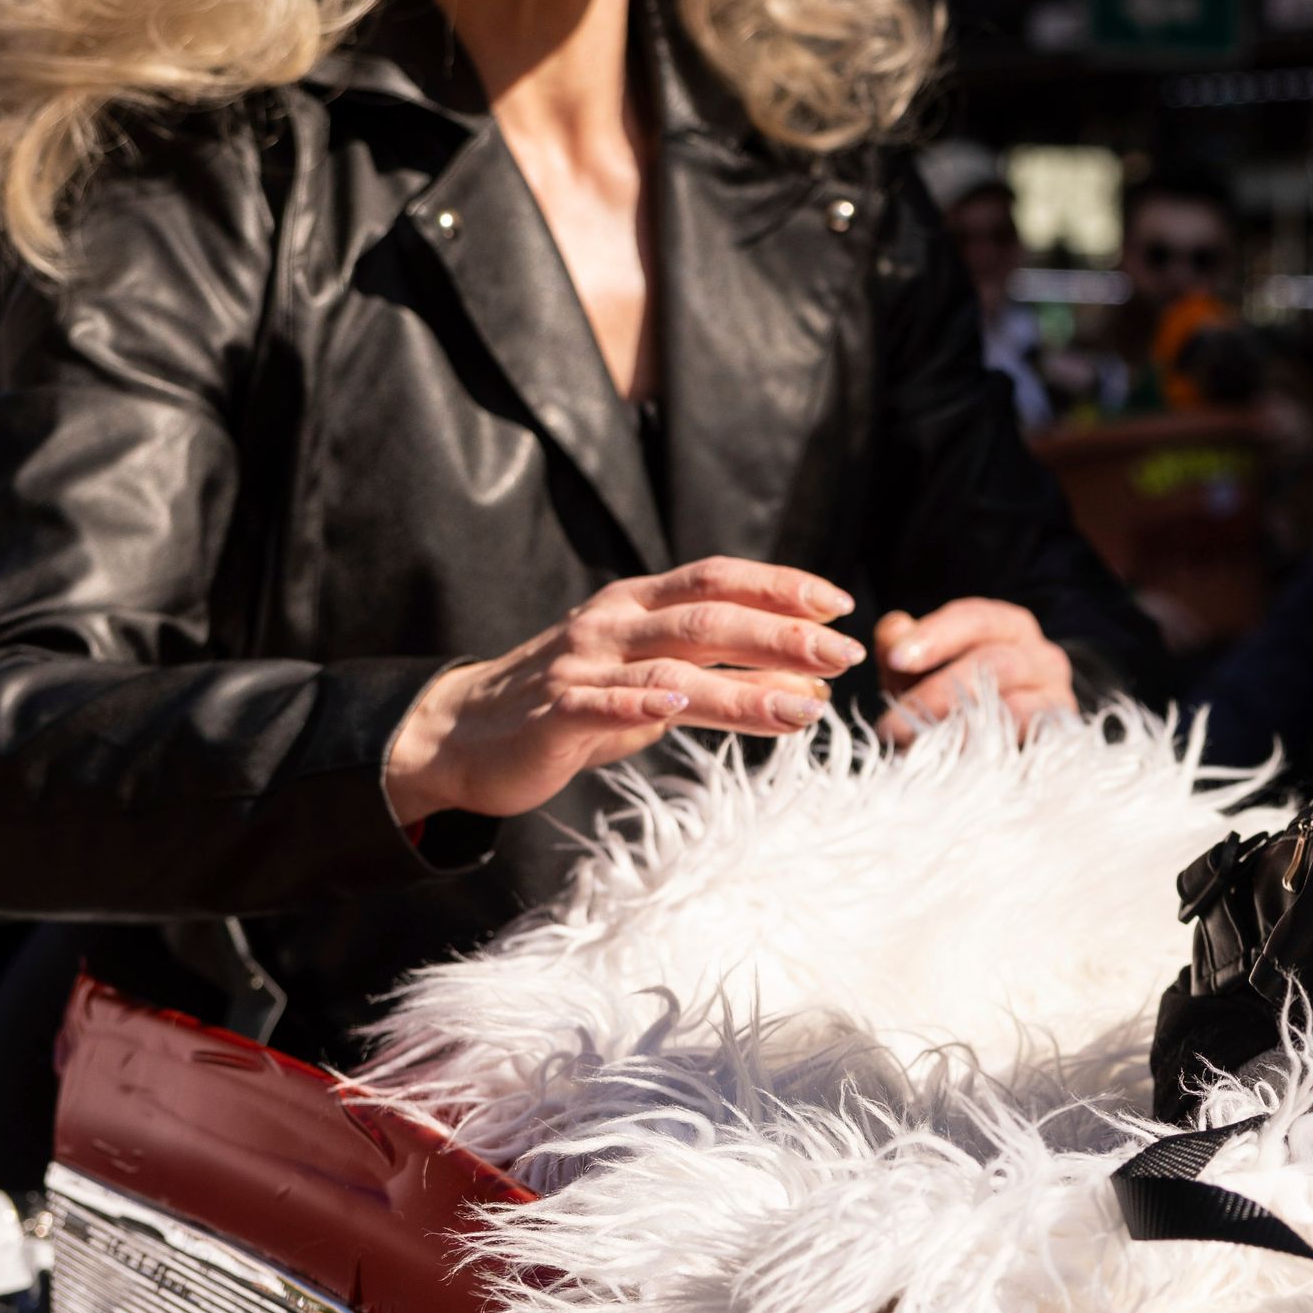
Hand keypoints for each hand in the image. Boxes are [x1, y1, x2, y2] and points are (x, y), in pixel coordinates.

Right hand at [384, 559, 862, 824]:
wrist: (468, 733)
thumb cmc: (575, 705)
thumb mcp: (656, 686)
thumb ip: (723, 680)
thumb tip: (809, 688)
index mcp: (639, 603)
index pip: (719, 578)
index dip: (780, 585)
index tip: (839, 604)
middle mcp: (613, 621)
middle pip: (709, 617)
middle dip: (782, 635)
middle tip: (843, 655)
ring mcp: (582, 663)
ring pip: (672, 664)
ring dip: (742, 687)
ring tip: (801, 706)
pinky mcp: (554, 709)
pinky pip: (602, 701)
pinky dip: (642, 702)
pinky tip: (678, 707)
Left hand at [877, 599, 1073, 744]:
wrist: (997, 738)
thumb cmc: (953, 691)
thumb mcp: (920, 664)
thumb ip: (900, 642)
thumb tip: (896, 632)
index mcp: (1006, 625)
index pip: (974, 618)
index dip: (934, 635)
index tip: (896, 659)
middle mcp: (1040, 654)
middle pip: (993, 662)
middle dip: (938, 692)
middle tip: (892, 723)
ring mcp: (1056, 694)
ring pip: (1012, 705)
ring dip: (958, 728)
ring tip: (916, 745)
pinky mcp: (1059, 734)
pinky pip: (1027, 741)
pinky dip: (986, 748)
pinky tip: (951, 757)